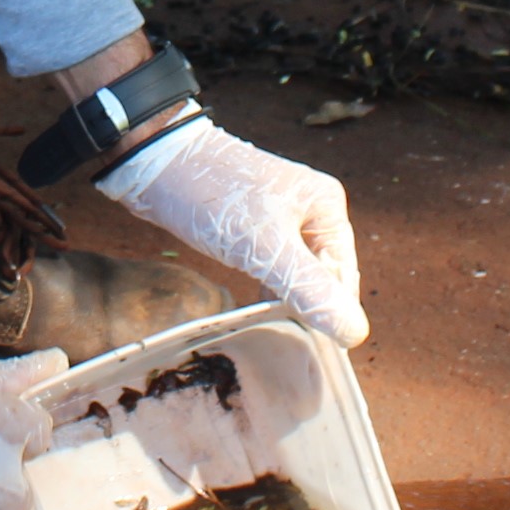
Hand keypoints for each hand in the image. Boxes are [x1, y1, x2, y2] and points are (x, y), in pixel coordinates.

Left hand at [100, 118, 368, 346]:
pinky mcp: (255, 227)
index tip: (308, 345)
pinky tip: (256, 310)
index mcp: (327, 207)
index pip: (343, 278)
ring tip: (270, 328)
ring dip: (286, 301)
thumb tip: (355, 332)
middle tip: (283, 338)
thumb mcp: (264, 248)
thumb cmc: (212, 196)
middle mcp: (312, 211)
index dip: (329, 314)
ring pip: (297, 275)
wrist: (154, 164)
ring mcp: (283, 218)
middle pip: (323, 277)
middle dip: (307, 307)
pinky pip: (273, 268)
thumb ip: (310, 289)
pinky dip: (268, 289)